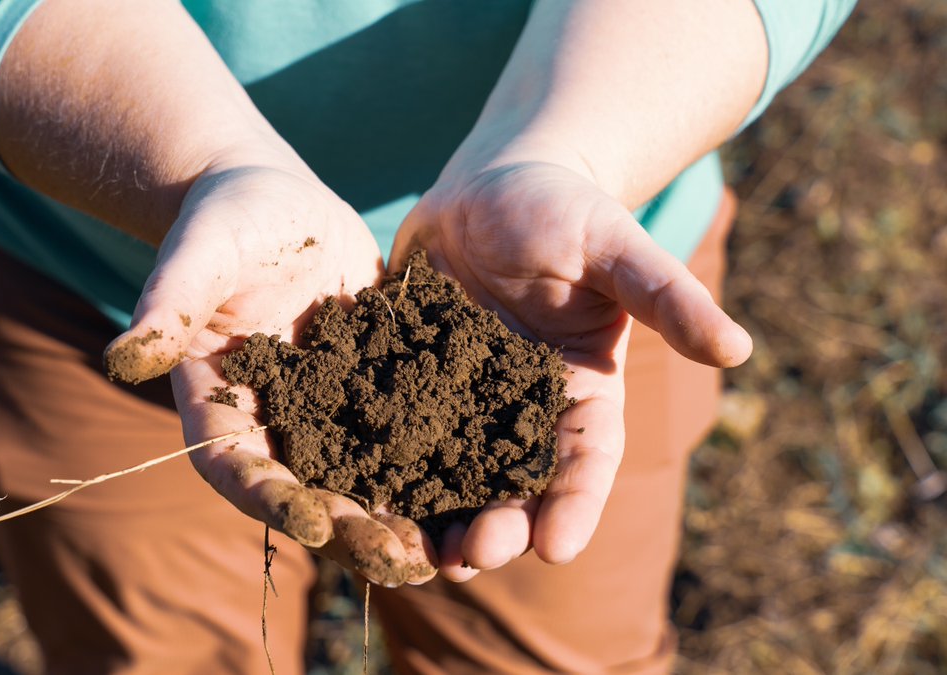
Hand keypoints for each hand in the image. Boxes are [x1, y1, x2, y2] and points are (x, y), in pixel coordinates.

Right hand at [105, 161, 435, 586]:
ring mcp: (324, 410)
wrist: (275, 201)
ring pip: (358, 476)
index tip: (313, 525)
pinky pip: (402, 433)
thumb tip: (122, 360)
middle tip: (396, 562)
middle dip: (348, 529)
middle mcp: (271, 421)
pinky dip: (433, 464)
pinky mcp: (371, 388)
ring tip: (441, 550)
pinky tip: (477, 486)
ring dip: (395, 516)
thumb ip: (168, 306)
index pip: (233, 466)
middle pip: (303, 489)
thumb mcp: (197, 255)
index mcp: (218, 402)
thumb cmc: (223, 220)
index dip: (270, 500)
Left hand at [390, 158, 751, 580]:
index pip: (585, 459)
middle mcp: (521, 409)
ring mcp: (462, 399)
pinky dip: (378, 460)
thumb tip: (738, 349)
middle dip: (497, 524)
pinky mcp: (409, 379)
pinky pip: (393, 426)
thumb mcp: (616, 246)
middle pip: (514, 481)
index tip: (557, 547)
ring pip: (451, 469)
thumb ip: (666, 297)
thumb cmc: (566, 209)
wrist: (491, 186)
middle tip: (471, 558)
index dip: (575, 504)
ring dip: (435, 513)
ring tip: (413, 552)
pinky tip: (355, 489)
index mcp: (582, 390)